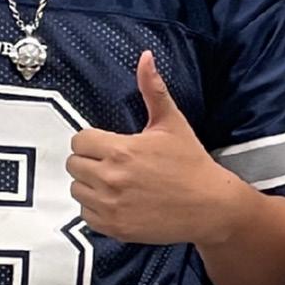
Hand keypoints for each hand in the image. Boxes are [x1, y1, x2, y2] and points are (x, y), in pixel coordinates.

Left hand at [67, 51, 228, 243]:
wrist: (210, 205)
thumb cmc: (191, 163)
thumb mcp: (172, 123)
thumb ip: (153, 89)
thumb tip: (145, 57)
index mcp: (121, 150)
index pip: (79, 141)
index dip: (92, 141)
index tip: (107, 144)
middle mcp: (111, 179)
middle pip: (74, 165)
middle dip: (89, 161)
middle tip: (111, 163)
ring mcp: (111, 206)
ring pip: (77, 190)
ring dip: (90, 185)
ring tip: (114, 182)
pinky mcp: (115, 228)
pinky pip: (86, 215)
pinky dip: (96, 208)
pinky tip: (117, 201)